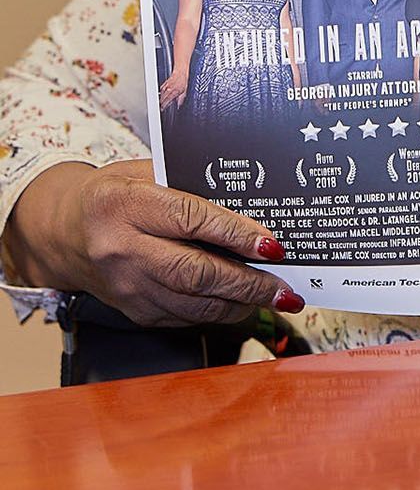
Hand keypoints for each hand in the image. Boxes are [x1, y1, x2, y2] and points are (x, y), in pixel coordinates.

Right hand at [7, 160, 303, 325]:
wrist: (65, 232)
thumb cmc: (114, 196)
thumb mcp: (144, 173)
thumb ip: (191, 184)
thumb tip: (251, 203)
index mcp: (125, 205)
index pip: (191, 220)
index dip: (235, 234)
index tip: (271, 244)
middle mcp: (122, 250)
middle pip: (196, 273)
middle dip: (248, 282)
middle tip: (284, 286)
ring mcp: (127, 287)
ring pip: (195, 303)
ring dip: (241, 303)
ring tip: (275, 297)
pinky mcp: (134, 312)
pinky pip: (186, 317)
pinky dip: (219, 311)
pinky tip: (242, 303)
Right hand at [159, 68, 188, 109]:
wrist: (180, 72)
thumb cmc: (183, 81)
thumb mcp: (185, 91)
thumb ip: (181, 99)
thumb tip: (178, 105)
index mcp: (174, 92)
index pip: (167, 100)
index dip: (164, 105)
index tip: (162, 108)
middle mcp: (169, 89)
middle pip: (162, 98)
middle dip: (161, 103)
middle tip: (160, 107)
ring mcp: (166, 86)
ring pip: (161, 94)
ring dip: (160, 99)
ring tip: (160, 102)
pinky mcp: (164, 84)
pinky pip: (161, 90)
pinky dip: (161, 93)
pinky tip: (161, 95)